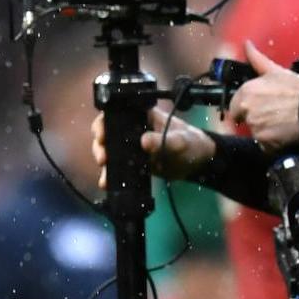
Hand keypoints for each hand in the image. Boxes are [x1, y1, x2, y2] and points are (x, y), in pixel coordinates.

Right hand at [93, 105, 214, 187]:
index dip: (104, 123)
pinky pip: (117, 167)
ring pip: (109, 151)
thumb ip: (163, 140)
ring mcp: (132, 147)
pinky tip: (106, 183)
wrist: (198, 164)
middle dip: (100, 146)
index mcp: (142, 117)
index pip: (116, 114)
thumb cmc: (192, 143)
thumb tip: (144, 141)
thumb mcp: (180, 141)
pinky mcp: (133, 162)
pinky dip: (110, 175)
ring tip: (105, 175)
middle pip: (107, 134)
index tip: (101, 135)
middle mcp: (133, 130)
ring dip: (104, 162)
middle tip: (103, 157)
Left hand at [227, 44, 298, 150]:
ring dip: (265, 131)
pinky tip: (283, 132)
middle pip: (244, 119)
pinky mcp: (264, 140)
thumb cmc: (297, 88)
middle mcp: (246, 108)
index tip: (261, 106)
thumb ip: (257, 60)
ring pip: (254, 132)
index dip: (247, 107)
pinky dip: (272, 143)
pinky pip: (263, 145)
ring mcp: (254, 125)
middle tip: (274, 114)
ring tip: (281, 122)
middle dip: (256, 119)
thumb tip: (247, 45)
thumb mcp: (276, 71)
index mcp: (245, 91)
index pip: (234, 106)